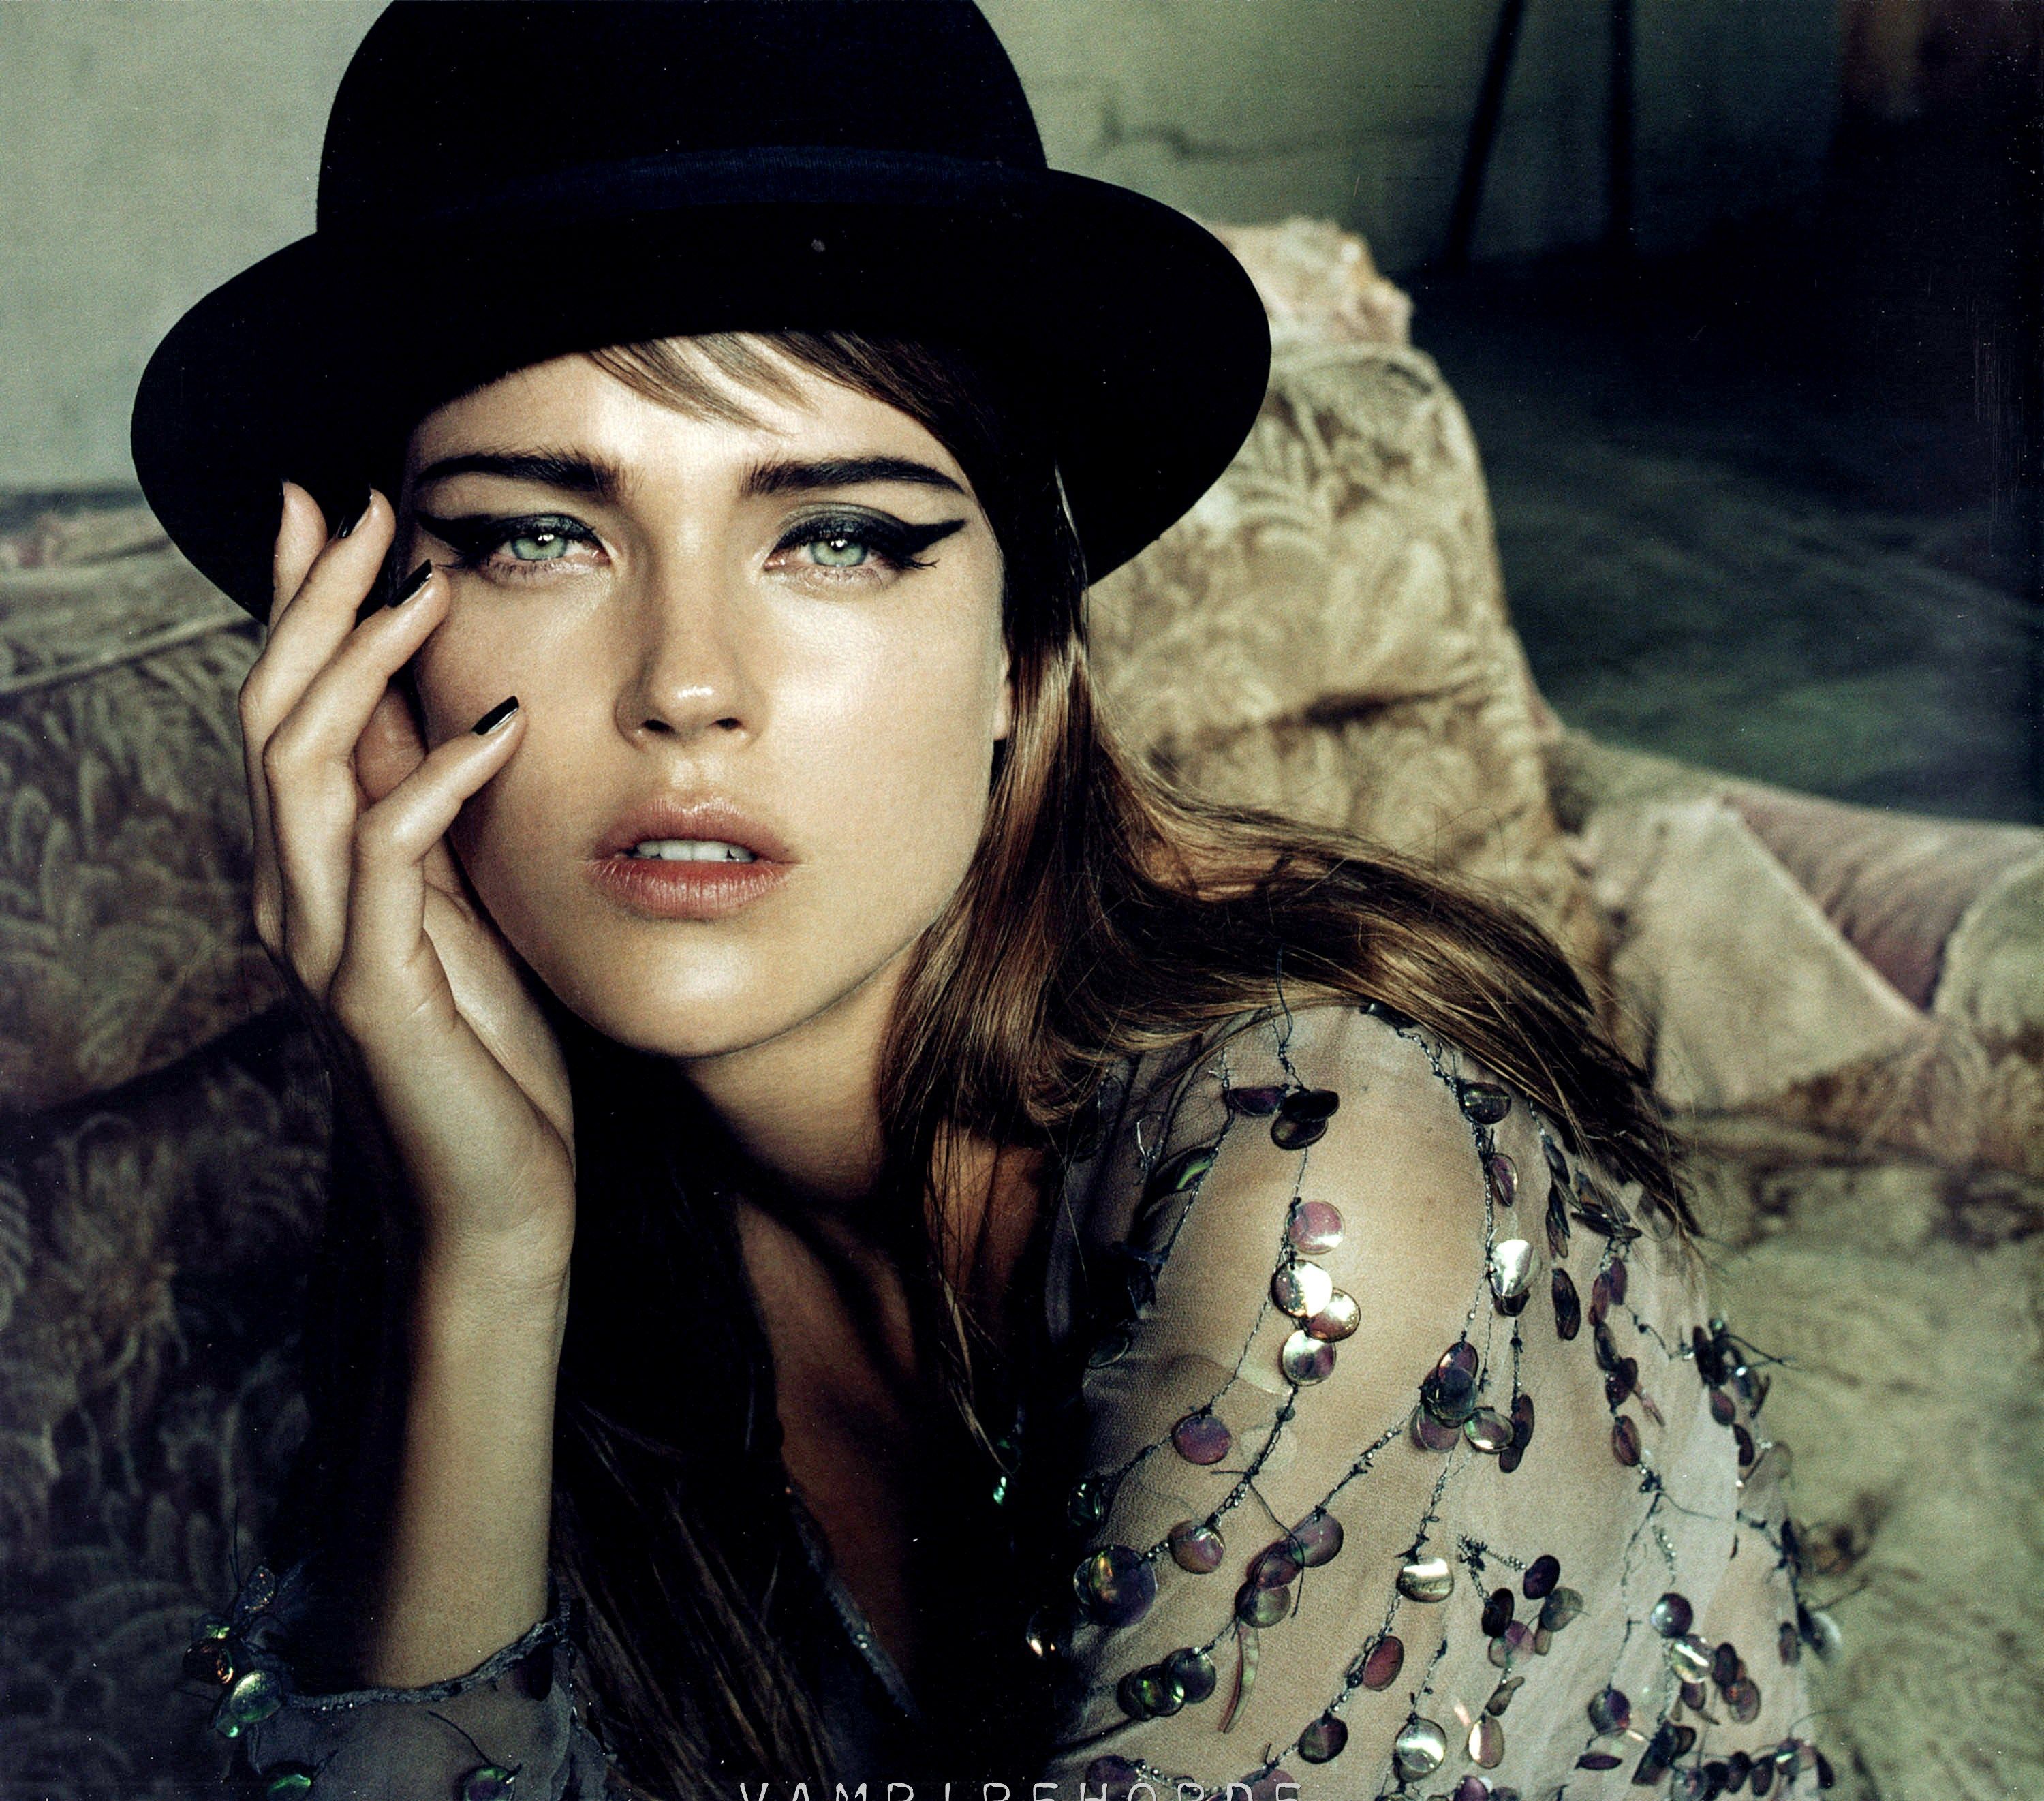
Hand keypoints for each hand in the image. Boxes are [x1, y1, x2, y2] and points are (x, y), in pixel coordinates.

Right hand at [241, 484, 574, 1290]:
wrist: (494, 1199)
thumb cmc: (488, 1057)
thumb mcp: (462, 910)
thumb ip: (431, 820)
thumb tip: (436, 710)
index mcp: (312, 873)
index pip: (285, 710)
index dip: (298, 607)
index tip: (334, 508)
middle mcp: (293, 896)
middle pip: (271, 715)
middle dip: (314, 606)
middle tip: (369, 510)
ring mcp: (321, 945)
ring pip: (300, 769)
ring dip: (359, 667)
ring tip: (424, 587)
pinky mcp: (372, 992)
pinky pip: (387, 857)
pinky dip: (432, 782)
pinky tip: (492, 732)